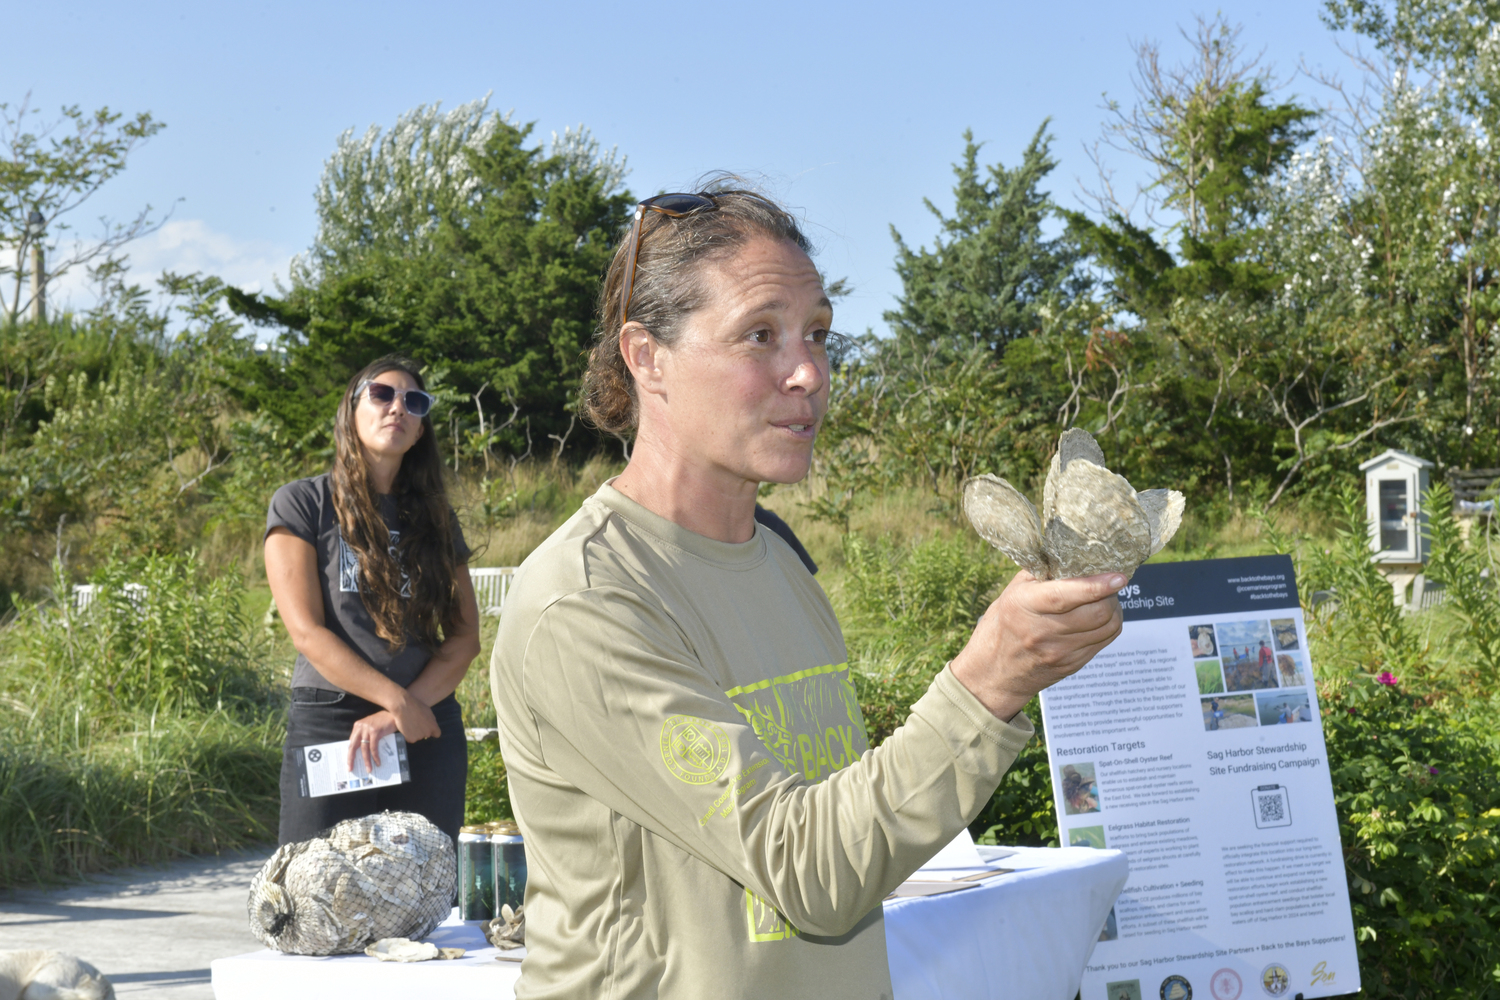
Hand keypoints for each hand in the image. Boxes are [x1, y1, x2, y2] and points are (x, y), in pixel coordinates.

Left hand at [347, 710, 397, 771]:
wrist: (394, 714)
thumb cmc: (383, 723)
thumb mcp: (371, 728)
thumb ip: (365, 736)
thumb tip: (361, 752)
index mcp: (357, 726)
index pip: (351, 743)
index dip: (350, 754)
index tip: (349, 763)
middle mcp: (360, 727)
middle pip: (353, 746)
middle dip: (351, 759)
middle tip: (350, 769)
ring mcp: (367, 729)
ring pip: (364, 748)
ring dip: (366, 760)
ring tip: (369, 769)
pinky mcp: (375, 731)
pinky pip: (373, 747)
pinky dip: (375, 756)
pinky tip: (377, 762)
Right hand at [949, 571, 1124, 722]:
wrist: (994, 673)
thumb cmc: (1003, 624)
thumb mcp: (1012, 592)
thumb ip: (1042, 574)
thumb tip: (1074, 554)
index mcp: (1024, 606)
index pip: (1065, 596)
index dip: (1095, 585)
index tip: (1119, 577)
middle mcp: (1043, 632)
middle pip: (1096, 612)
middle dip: (1109, 594)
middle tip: (1107, 583)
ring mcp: (1060, 652)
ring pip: (1107, 626)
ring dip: (1113, 608)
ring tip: (1104, 599)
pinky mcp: (1072, 665)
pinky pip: (1104, 641)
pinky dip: (1108, 624)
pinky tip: (1098, 617)